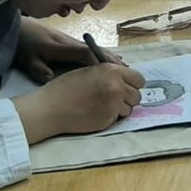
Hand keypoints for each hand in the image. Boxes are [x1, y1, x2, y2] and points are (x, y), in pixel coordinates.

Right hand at [12, 64, 145, 143]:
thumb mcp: (89, 71)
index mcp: (112, 71)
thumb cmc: (65, 88)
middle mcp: (117, 86)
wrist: (51, 108)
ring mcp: (114, 103)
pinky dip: (110, 118)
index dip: (133, 85)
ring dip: (120, 109)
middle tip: (115, 100)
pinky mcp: (108, 118)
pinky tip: (96, 114)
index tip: (127, 88)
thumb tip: (124, 79)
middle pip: (137, 96)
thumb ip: (109, 74)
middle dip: (128, 99)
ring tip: (103, 107)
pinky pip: (118, 119)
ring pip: (129, 109)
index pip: (139, 79)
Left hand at [15, 17, 122, 82]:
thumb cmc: (24, 44)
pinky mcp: (71, 42)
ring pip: (95, 49)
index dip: (97, 61)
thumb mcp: (27, 59)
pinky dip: (104, 54)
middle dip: (110, 61)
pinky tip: (112, 60)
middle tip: (126, 72)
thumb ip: (39, 69)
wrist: (20, 27)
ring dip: (110, 57)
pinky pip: (91, 48)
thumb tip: (53, 79)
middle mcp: (70, 42)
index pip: (83, 53)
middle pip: (94, 50)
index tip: (109, 72)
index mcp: (60, 47)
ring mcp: (72, 41)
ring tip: (125, 67)